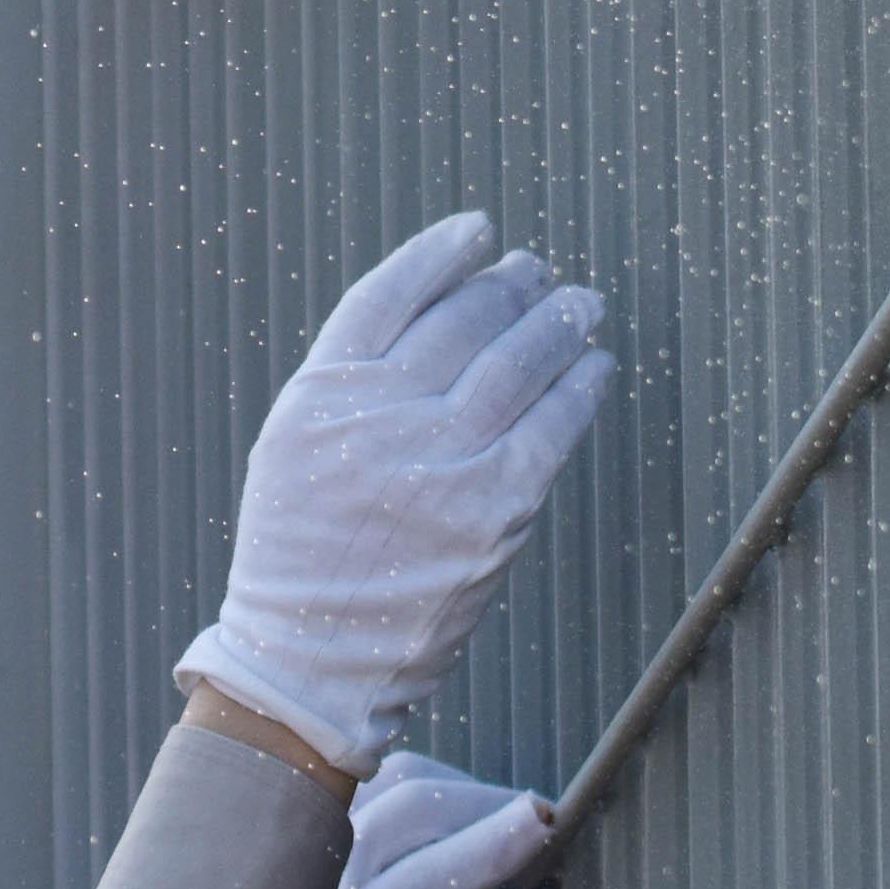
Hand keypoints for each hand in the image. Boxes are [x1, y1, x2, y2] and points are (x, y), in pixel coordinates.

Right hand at [176, 211, 611, 774]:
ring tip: (580, 306)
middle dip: (513, 287)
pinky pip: (553, 424)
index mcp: (324, 392)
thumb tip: (437, 317)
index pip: (392, 292)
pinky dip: (581, 387)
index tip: (477, 230)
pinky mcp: (493, 508)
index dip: (440, 253)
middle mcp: (382, 414)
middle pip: (464, 318)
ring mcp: (440, 459)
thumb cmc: (302, 554)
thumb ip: (353, 383)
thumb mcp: (294, 445)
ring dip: (558, 322)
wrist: (309, 658)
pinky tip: (595, 367)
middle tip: (540, 274)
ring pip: (516, 360)